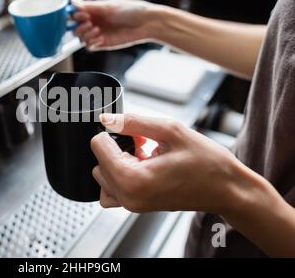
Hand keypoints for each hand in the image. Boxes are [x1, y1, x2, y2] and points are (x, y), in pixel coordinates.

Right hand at [71, 0, 161, 50]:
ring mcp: (98, 33)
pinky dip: (91, 43)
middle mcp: (95, 21)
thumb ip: (90, 6)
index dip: (75, 15)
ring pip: (81, 38)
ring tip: (96, 30)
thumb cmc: (132, 10)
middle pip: (76, 27)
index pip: (77, 13)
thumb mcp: (109, 6)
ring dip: (85, 34)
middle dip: (79, 26)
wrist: (146, 23)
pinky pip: (89, 46)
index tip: (81, 14)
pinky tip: (99, 38)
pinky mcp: (103, 44)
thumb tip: (73, 1)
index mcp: (95, 10)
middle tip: (88, 22)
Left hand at [90, 113, 261, 215]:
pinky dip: (119, 175)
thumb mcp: (171, 131)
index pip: (98, 146)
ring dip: (116, 161)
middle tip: (143, 142)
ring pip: (102, 176)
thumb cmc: (207, 163)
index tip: (135, 134)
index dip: (114, 133)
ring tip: (144, 154)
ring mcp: (132, 205)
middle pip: (98, 162)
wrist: (227, 189)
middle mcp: (129, 197)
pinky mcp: (137, 206)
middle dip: (115, 147)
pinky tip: (142, 165)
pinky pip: (112, 189)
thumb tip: (106, 119)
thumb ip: (133, 122)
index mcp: (134, 180)